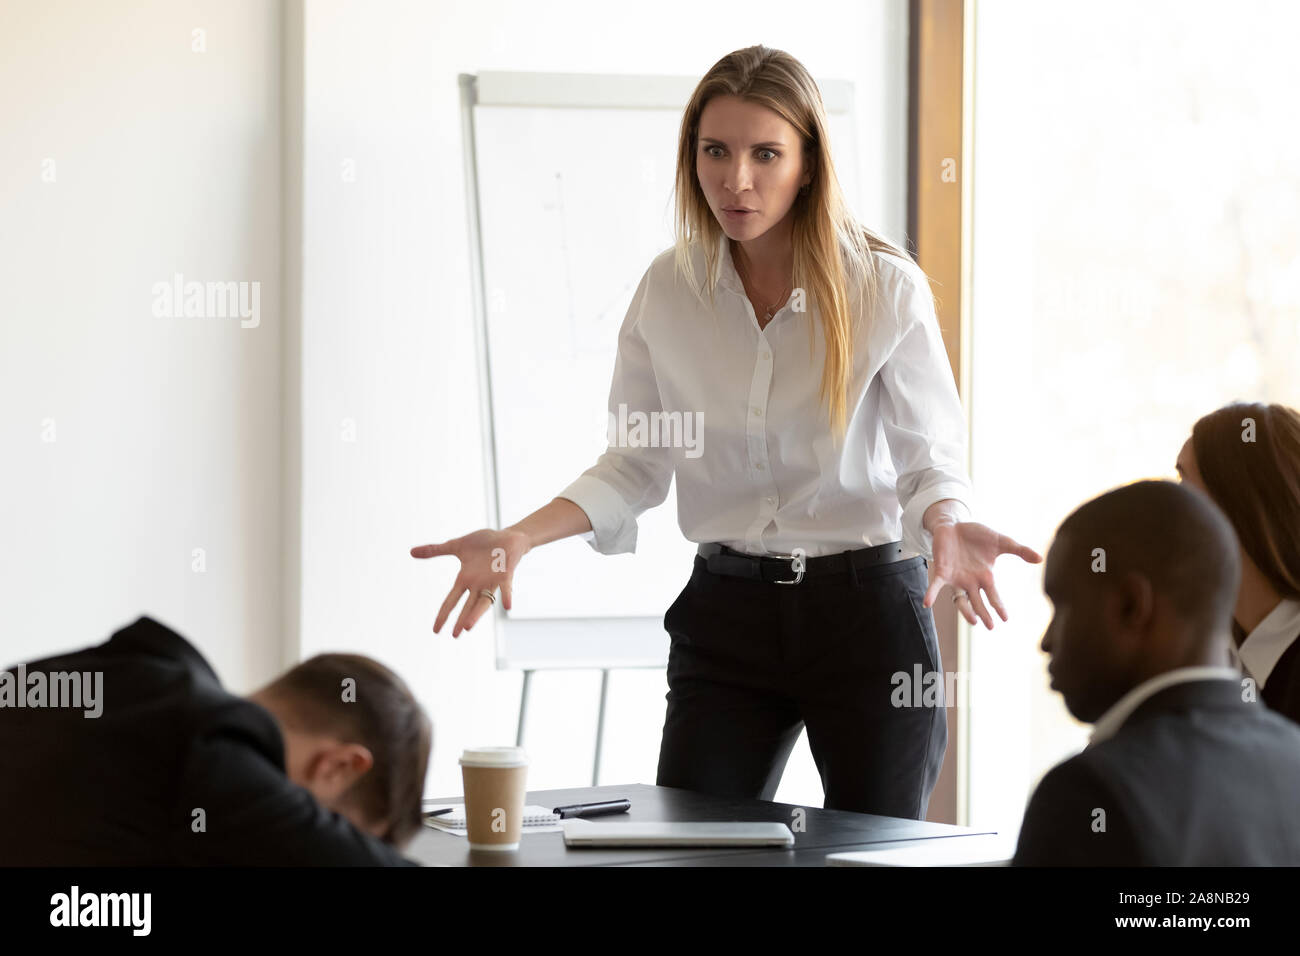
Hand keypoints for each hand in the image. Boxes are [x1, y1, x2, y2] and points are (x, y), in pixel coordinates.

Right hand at [410, 528, 530, 636]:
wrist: (507, 535)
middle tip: (455, 635)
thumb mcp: (456, 546)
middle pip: (468, 606)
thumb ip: (435, 550)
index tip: (435, 630)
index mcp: (465, 579)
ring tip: (467, 627)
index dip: (443, 615)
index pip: (451, 600)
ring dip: (477, 614)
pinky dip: (507, 595)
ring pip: (484, 601)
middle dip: (461, 620)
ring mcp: (492, 580)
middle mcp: (478, 584)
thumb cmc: (484, 543)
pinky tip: (507, 606)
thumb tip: (411, 552)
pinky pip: (506, 587)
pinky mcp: (506, 573)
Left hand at [922, 521, 1042, 628]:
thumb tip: (1040, 558)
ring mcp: (956, 578)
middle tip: (990, 626)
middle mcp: (970, 581)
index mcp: (985, 577)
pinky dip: (931, 594)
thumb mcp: (1001, 542)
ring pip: (959, 599)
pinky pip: (935, 585)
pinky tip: (927, 603)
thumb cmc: (977, 536)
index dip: (999, 607)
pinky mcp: (941, 571)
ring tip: (973, 620)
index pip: (993, 596)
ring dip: (965, 610)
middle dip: (984, 614)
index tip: (1006, 618)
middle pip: (978, 602)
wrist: (955, 525)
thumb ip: (1019, 550)